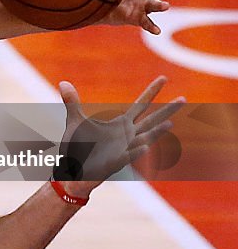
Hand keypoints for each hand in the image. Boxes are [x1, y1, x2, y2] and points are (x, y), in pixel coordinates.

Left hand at [54, 76, 184, 198]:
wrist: (74, 170)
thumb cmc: (78, 147)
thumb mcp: (74, 121)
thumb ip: (72, 102)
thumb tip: (63, 82)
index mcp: (120, 124)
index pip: (141, 105)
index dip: (152, 91)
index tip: (164, 78)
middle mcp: (127, 135)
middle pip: (151, 119)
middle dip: (167, 109)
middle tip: (184, 98)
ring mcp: (125, 148)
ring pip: (145, 137)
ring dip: (157, 131)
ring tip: (170, 122)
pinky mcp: (117, 160)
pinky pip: (130, 154)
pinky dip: (138, 149)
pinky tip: (146, 144)